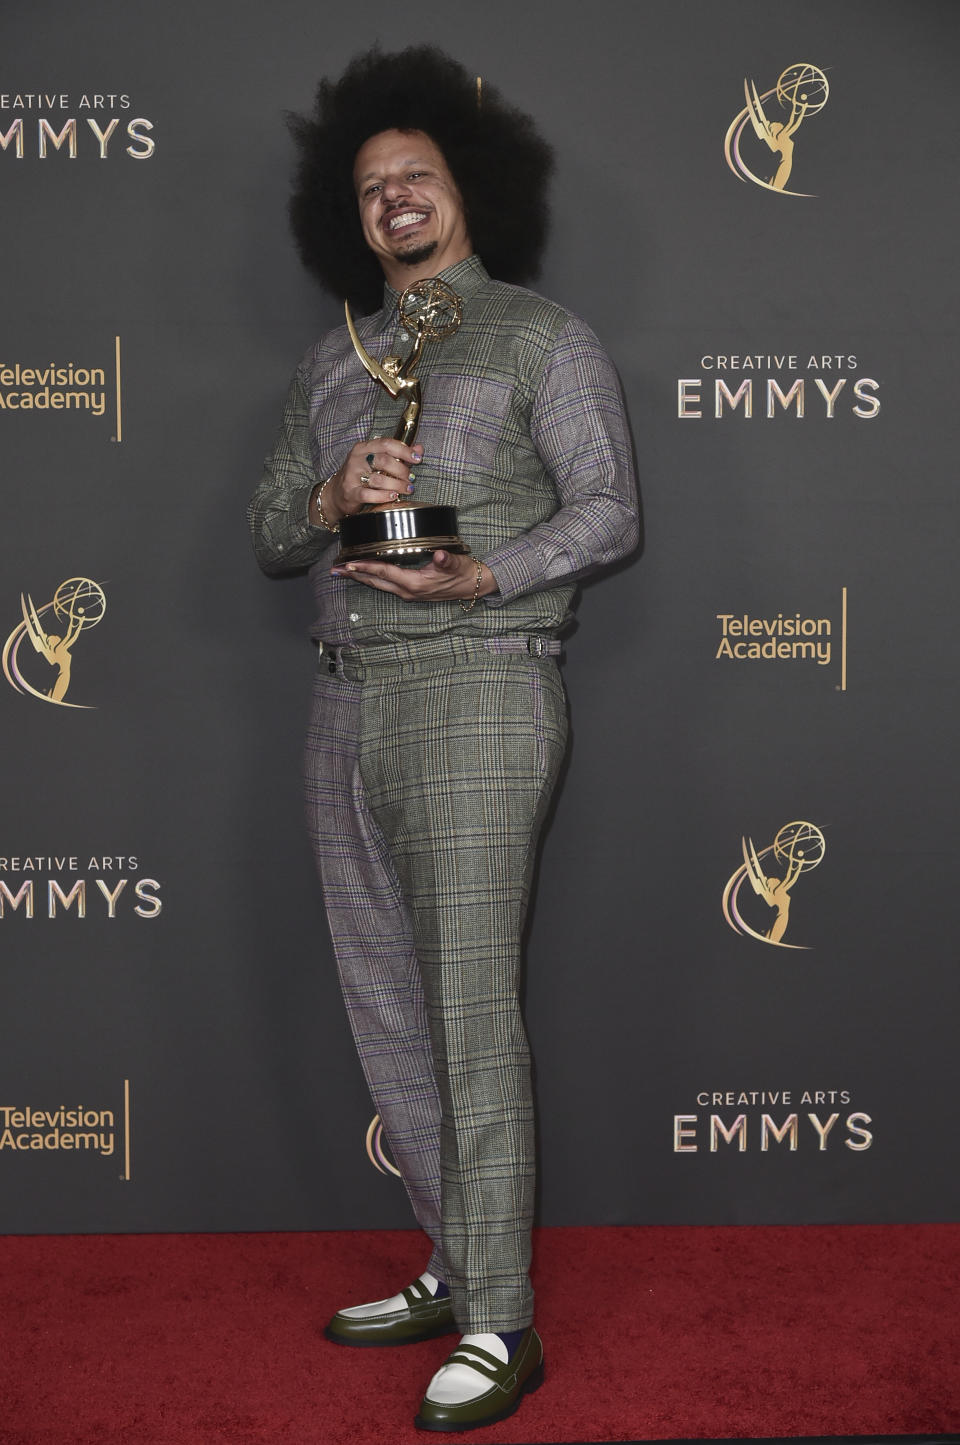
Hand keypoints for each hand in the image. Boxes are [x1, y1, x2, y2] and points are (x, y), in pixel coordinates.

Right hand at [313, 438, 421, 524]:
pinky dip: (384, 496)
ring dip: (397, 485)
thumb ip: (398, 454)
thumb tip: (419, 448)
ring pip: (378, 479)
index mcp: (363, 448)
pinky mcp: (350, 492)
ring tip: (406, 489)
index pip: (386, 444)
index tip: (417, 458)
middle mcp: (356, 460)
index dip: (404, 450)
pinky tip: (393, 496)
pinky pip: (369, 494)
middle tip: (410, 479)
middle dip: (402, 470)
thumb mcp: (377, 461)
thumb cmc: (361, 475)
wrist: (337, 493)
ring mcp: (352, 476)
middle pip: (384, 460)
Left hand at [331, 550, 497, 602]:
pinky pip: (385, 584)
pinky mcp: (411, 591)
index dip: (365, 567)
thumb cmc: (464, 573)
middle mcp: (408, 591)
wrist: (474, 586)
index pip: (384, 572)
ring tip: (344, 570)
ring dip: (361, 577)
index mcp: (414, 584)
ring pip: (378, 584)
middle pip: (375, 581)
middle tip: (335, 569)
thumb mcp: (456, 564)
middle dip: (354, 575)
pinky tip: (366, 572)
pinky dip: (373, 577)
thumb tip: (439, 555)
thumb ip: (446, 560)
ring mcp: (408, 592)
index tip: (348, 563)